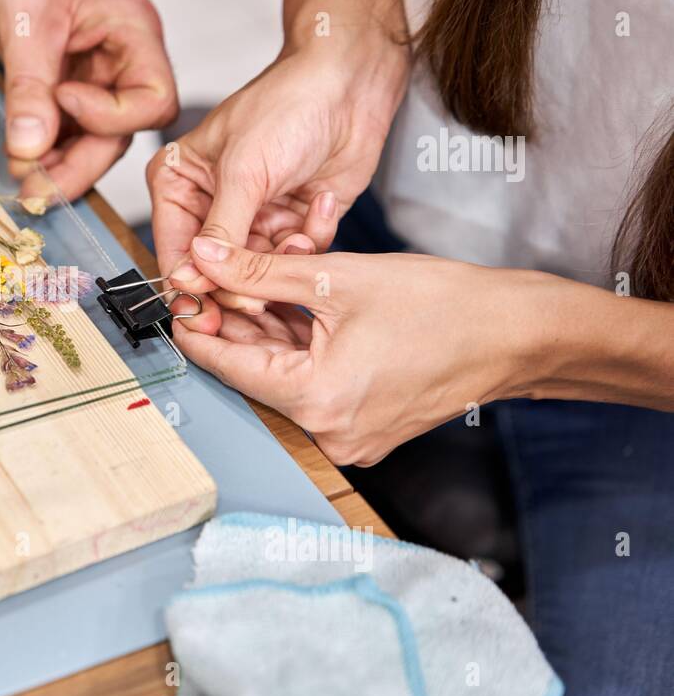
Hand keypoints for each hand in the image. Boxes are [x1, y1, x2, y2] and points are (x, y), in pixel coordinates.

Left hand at [0, 0, 176, 199]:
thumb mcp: (27, 19)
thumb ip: (30, 89)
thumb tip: (30, 151)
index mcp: (133, 36)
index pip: (151, 102)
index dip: (110, 117)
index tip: (62, 102)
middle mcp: (120, 56)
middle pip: (118, 129)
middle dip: (78, 163)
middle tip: (36, 192)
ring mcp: (92, 65)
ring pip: (89, 130)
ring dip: (59, 160)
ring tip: (26, 186)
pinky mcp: (63, 71)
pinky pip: (63, 118)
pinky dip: (44, 141)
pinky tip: (22, 158)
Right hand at [147, 33, 407, 312]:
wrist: (352, 84)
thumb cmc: (290, 104)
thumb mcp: (245, 171)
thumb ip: (220, 230)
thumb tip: (191, 275)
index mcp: (180, 184)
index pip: (175, 250)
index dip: (189, 287)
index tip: (204, 318)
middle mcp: (212, 205)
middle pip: (215, 271)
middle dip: (242, 283)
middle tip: (258, 300)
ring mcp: (253, 217)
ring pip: (257, 271)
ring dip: (283, 262)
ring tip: (298, 236)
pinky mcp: (291, 224)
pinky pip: (294, 259)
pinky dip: (310, 242)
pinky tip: (321, 206)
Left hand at [174, 236, 551, 465]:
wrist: (516, 333)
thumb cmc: (444, 305)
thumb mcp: (338, 277)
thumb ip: (261, 270)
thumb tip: (205, 258)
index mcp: (315, 399)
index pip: (226, 364)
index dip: (195, 325)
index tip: (178, 297)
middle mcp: (327, 432)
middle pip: (253, 371)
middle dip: (232, 323)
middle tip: (213, 279)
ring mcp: (348, 436)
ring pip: (282, 376)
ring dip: (265, 334)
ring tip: (254, 285)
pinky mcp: (364, 428)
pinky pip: (312, 385)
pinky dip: (298, 350)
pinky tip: (291, 311)